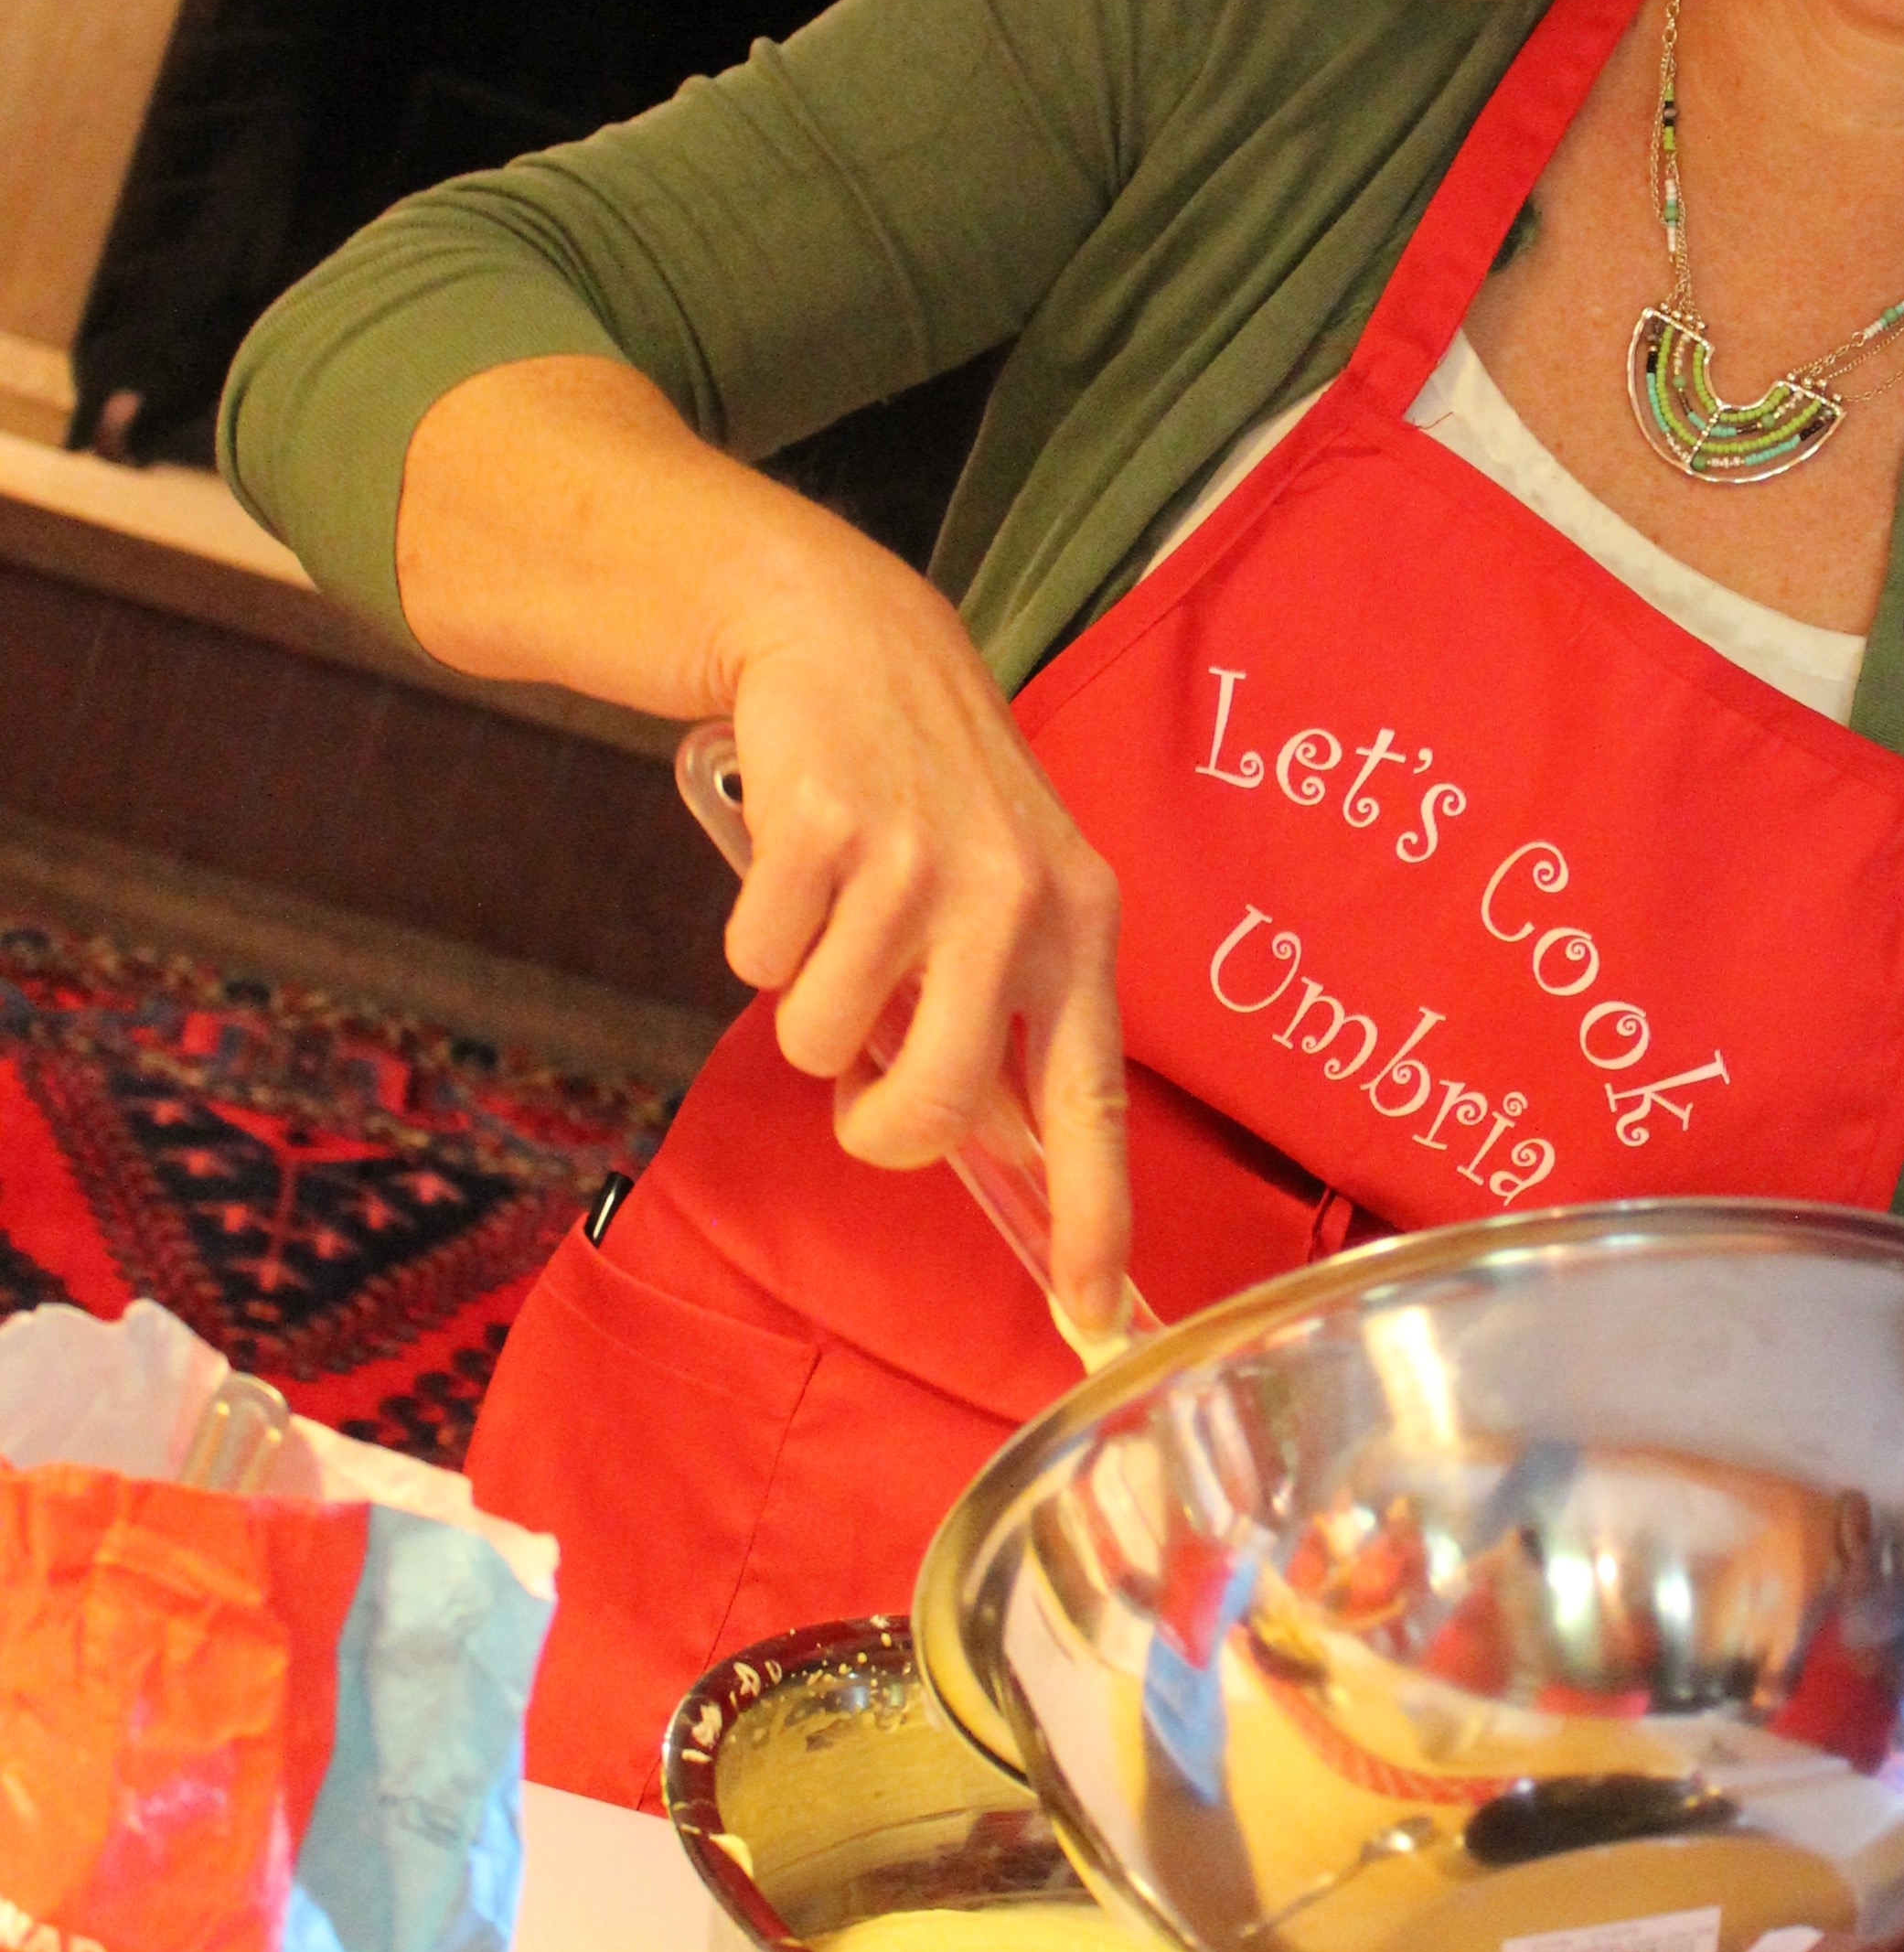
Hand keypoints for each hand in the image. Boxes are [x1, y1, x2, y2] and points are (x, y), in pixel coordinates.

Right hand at [392, 350, 1130, 1330]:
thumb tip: (1010, 1156)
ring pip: (824, 1044)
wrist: (849, 637)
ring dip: (807, 1004)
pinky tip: (796, 867)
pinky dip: (757, 935)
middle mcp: (1016, 901)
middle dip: (877, 1124)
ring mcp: (918, 864)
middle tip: (864, 1083)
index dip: (1094, 1215)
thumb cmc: (933, 794)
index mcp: (1079, 928)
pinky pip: (757, 965)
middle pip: (931, 1110)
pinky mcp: (823, 832)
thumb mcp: (1013, 891)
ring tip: (836, 922)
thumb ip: (1014, 1015)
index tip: (1099, 1315)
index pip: (1093, 1101)